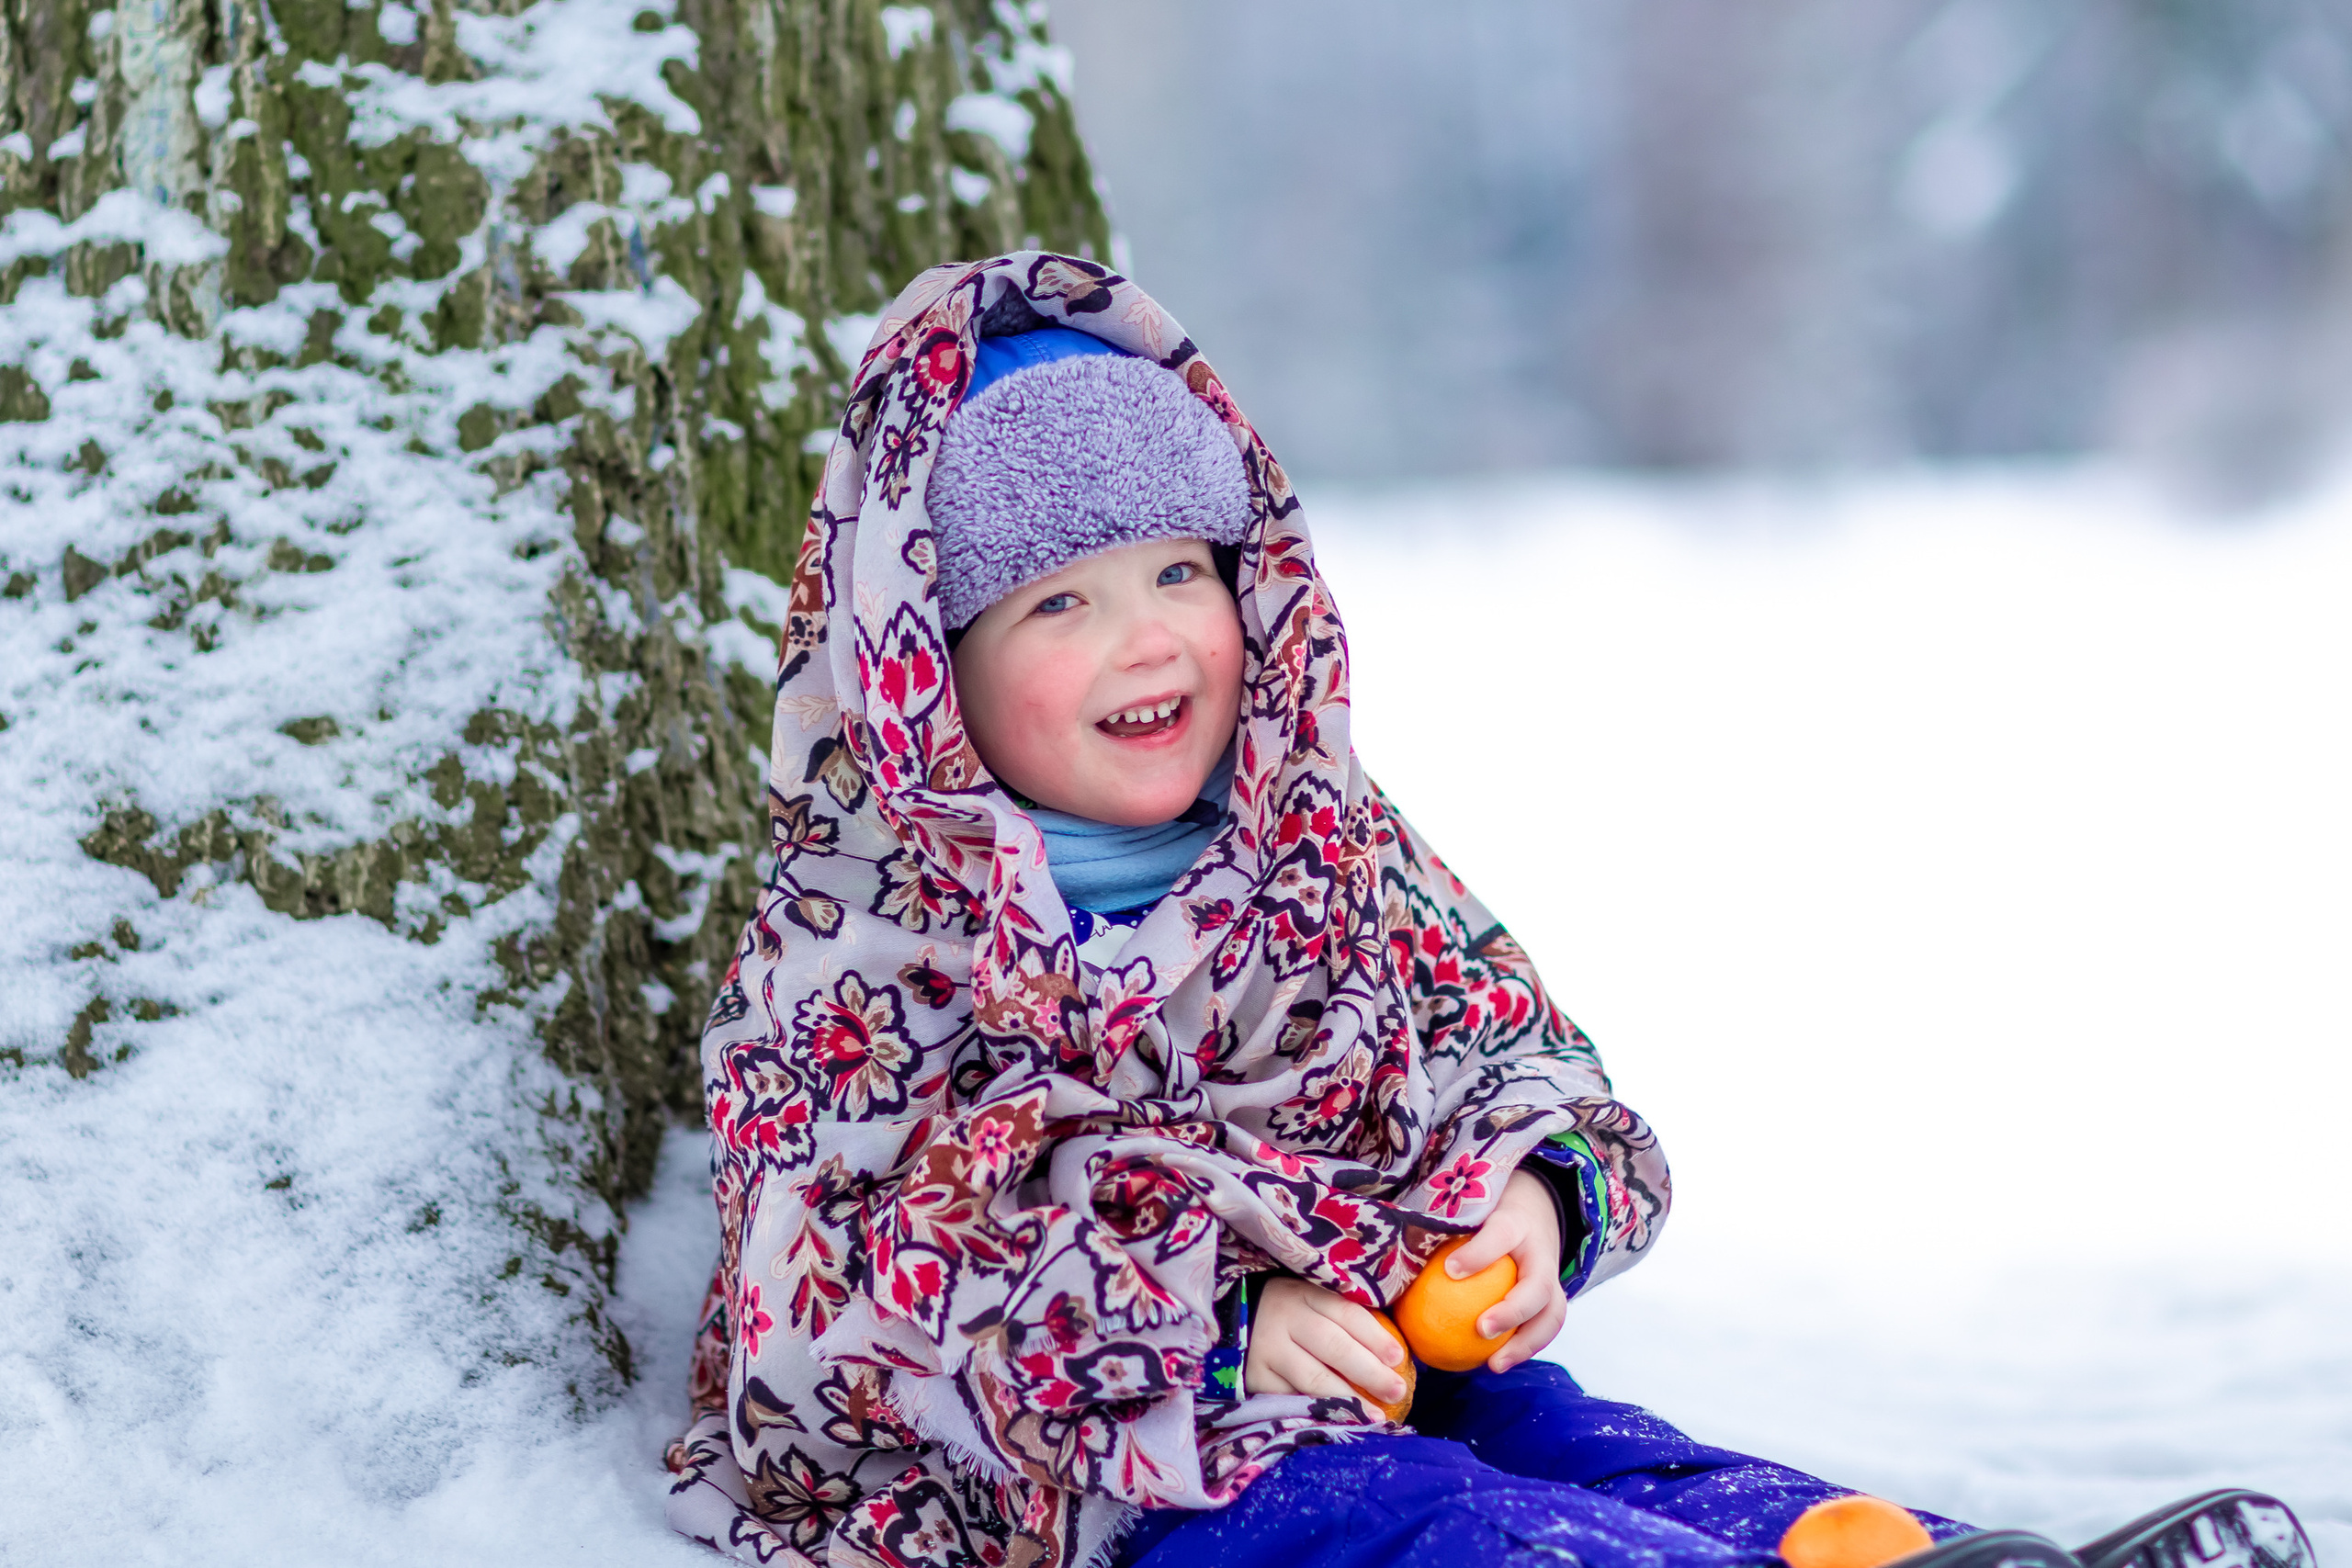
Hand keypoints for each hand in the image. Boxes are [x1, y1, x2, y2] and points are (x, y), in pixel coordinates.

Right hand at [1244, 1276, 1409, 1416]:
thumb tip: (1393, 1352)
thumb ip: (1343, 1319)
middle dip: (1370, 1372)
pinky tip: (1338, 1421)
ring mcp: (1268, 1349)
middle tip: (1397, 1391)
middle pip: (1334, 1347)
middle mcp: (1286, 1319)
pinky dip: (1317, 1411)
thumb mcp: (1310, 1300)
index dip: (1375, 1337)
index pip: (1347, 1314)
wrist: (1230, 1318)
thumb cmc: (1287, 1311)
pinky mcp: (1255, 1377)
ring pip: (1313, 1378)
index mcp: (1305, 1294)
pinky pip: (1291, 1398)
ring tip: (1375, 1416)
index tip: (1398, 1358)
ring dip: (1348, 1400)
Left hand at [1448, 1166, 1567, 1372]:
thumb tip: (1385, 1267)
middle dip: (1513, 1310)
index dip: (1479, 1253)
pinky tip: (1493, 1364)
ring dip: (1526, 1343)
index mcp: (1513, 1223)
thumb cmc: (1484, 1219)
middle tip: (1481, 1328)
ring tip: (1495, 1364)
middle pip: (1538, 1285)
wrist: (1532, 1214)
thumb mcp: (1466, 1215)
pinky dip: (1523, 1349)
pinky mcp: (1555, 1300)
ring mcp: (1552, 1279)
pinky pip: (1545, 1328)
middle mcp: (1539, 1252)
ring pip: (1552, 1314)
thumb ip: (1438, 1235)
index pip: (1500, 1234)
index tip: (1451, 1270)